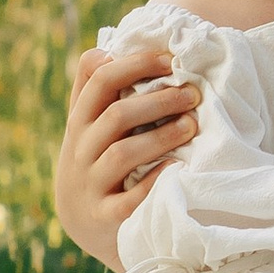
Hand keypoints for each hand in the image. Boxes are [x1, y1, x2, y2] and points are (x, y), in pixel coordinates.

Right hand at [55, 39, 196, 270]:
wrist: (85, 225)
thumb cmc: (97, 162)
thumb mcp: (88, 126)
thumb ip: (95, 90)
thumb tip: (107, 47)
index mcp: (80, 122)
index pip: (99, 80)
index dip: (135, 64)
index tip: (170, 59)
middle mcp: (80, 150)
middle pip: (116, 115)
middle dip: (158, 100)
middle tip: (193, 93)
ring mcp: (90, 185)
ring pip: (122, 154)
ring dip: (160, 137)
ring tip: (192, 126)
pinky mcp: (104, 218)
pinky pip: (128, 200)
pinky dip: (153, 182)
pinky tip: (176, 169)